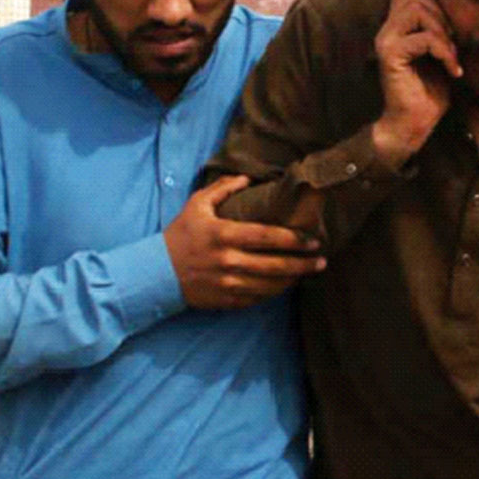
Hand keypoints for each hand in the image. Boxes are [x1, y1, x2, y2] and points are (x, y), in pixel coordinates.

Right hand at [163, 175, 325, 309]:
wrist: (156, 273)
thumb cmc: (180, 235)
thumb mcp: (197, 205)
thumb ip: (222, 188)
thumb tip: (247, 178)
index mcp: (224, 235)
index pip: (267, 237)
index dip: (293, 239)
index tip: (312, 240)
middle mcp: (229, 261)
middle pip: (275, 265)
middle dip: (302, 264)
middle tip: (321, 260)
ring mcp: (228, 284)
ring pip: (270, 285)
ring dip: (292, 279)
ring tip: (308, 272)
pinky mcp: (226, 300)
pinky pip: (257, 298)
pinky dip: (274, 293)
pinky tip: (285, 284)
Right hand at [371, 0, 461, 169]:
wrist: (415, 123)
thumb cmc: (432, 91)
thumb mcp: (444, 53)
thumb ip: (444, 31)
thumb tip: (460, 12)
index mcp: (402, 26)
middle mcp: (389, 28)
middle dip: (442, 18)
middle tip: (452, 47)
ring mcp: (386, 40)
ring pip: (419, 12)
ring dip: (443, 34)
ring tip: (450, 58)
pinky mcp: (390, 54)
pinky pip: (422, 37)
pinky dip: (442, 51)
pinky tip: (449, 69)